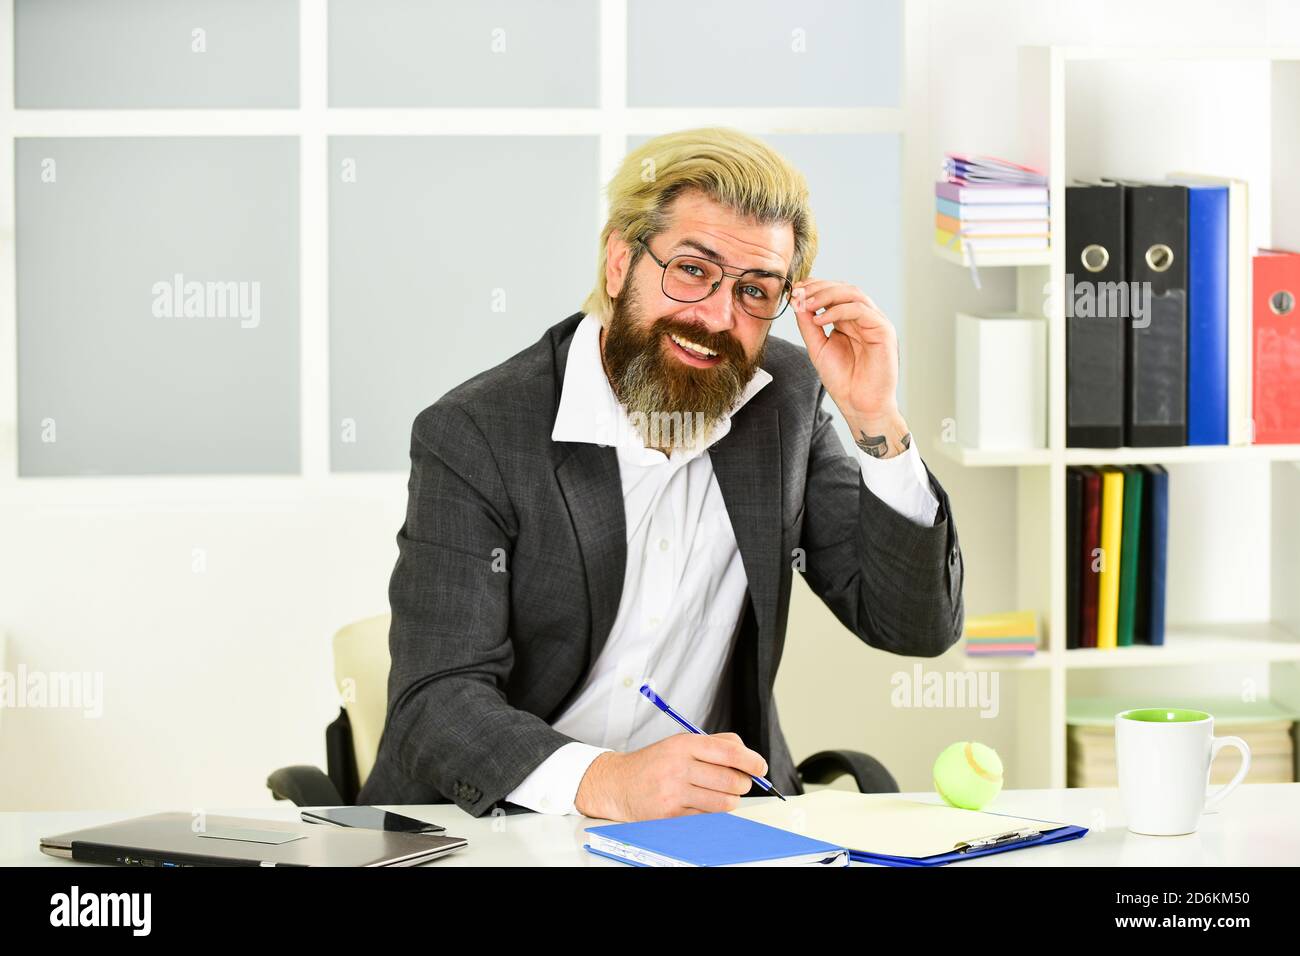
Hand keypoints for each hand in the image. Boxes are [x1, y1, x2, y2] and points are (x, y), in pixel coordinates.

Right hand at [574, 733, 767, 820]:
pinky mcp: (671, 815)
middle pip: (730, 779)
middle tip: (741, 783)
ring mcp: (674, 792)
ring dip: (731, 801)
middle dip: (743, 784)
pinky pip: (706, 817)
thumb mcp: (681, 743)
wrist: (618, 783)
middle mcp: (679, 766)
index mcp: (684, 744)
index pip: (728, 752)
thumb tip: (748, 755)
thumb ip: (715, 744)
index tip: (761, 767)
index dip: (751, 761)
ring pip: (723, 803)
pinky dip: (712, 813)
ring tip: (724, 795)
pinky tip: (703, 805)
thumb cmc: (655, 763)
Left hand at [792, 279, 911, 458]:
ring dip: (826, 295)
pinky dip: (837, 310)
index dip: (814, 287)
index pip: (834, 292)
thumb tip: (797, 301)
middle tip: (797, 293)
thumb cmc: (843, 380)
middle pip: (843, 288)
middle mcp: (864, 318)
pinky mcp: (884, 330)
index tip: (793, 291)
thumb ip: (808, 325)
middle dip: (818, 287)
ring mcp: (875, 322)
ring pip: (853, 294)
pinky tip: (819, 319)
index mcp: (850, 320)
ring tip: (805, 304)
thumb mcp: (818, 347)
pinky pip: (860, 310)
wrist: (859, 404)